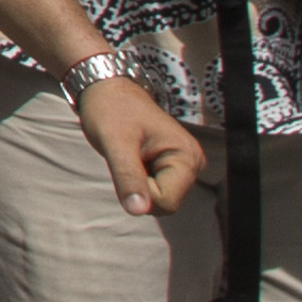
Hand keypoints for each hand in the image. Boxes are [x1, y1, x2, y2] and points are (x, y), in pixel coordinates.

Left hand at [73, 74, 204, 215]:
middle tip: (127, 158)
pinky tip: (135, 159)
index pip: (166, 202)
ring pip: (160, 200)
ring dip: (139, 185)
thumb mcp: (115, 143)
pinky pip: (156, 190)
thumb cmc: (111, 110)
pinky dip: (140, 181)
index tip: (127, 161)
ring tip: (131, 156)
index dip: (140, 191)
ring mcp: (185, 166)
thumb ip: (127, 177)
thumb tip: (138, 210)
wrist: (107, 90)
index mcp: (187, 156)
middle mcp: (193, 163)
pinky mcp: (174, 167)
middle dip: (140, 190)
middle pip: (166, 204)